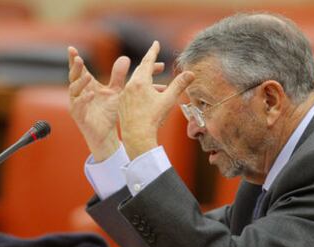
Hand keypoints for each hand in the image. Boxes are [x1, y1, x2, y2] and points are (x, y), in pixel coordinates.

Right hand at [68, 46, 129, 161]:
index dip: (73, 59)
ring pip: (73, 90)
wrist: (108, 133)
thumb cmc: (108, 112)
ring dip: (80, 83)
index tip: (71, 48)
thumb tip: (126, 58)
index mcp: (86, 85)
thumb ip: (118, 75)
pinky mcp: (79, 116)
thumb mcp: (115, 91)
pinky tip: (91, 94)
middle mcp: (78, 93)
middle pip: (73, 77)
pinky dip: (84, 100)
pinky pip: (78, 106)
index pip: (78, 70)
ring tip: (87, 76)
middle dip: (74, 68)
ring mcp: (77, 104)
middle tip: (77, 58)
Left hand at [118, 41, 194, 159]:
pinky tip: (150, 99)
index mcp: (140, 82)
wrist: (136, 136)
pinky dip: (142, 91)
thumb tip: (191, 73)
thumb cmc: (153, 118)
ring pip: (137, 82)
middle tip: (161, 65)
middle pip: (141, 71)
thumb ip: (179, 85)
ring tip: (160, 86)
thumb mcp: (168, 100)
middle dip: (152, 66)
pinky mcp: (122, 104)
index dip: (153, 51)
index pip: (147, 61)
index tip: (156, 43)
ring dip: (148, 81)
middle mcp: (130, 86)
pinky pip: (133, 92)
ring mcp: (124, 95)